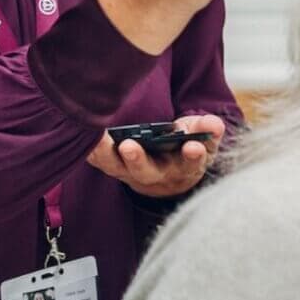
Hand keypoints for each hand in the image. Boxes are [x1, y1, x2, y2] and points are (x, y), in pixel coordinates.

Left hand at [88, 114, 224, 197]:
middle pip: (148, 172)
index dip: (193, 156)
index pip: (192, 163)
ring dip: (107, 155)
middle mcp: (159, 175)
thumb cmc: (185, 146)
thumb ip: (207, 129)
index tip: (193, 147)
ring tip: (98, 141)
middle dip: (139, 160)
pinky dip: (93, 152)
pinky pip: (102, 163)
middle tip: (130, 146)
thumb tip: (214, 124)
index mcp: (186, 166)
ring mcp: (135, 173)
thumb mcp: (201, 137)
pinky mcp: (117, 167)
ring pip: (120, 169)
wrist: (170, 170)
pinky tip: (86, 140)